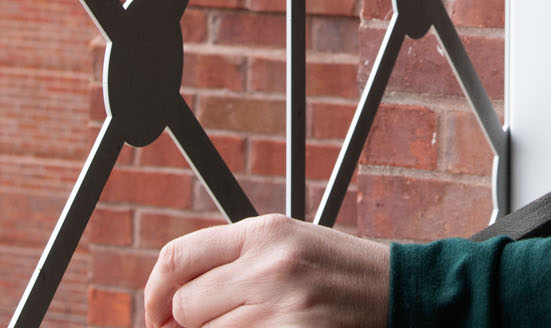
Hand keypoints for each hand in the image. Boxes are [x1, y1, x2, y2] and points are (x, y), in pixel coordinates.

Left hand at [144, 214, 388, 327]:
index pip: (177, 257)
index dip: (153, 292)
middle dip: (187, 324)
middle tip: (209, 326)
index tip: (156, 313)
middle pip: (185, 305)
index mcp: (264, 231)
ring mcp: (282, 307)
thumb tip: (169, 308)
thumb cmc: (337, 270)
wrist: (396, 290)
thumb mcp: (286, 245)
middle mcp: (269, 266)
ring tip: (250, 325)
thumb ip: (233, 262)